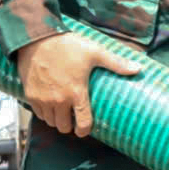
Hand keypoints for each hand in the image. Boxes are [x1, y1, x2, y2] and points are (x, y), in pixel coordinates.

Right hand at [15, 33, 141, 136]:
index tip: (86, 129)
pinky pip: (37, 113)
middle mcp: (58, 100)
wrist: (36, 39)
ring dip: (57, 119)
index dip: (85, 130)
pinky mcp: (30, 95)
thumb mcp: (95, 52)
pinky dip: (44, 112)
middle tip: (74, 117)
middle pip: (64, 127)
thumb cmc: (67, 45)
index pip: (83, 123)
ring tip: (63, 110)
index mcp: (76, 93)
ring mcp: (42, 99)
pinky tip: (50, 103)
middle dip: (70, 125)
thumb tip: (138, 69)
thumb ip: (116, 63)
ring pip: (50, 121)